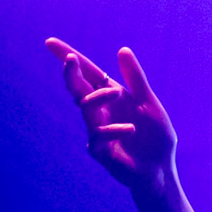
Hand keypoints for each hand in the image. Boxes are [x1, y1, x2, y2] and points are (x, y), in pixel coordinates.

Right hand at [44, 39, 204, 211]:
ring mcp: (97, 130)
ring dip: (98, 97)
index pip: (88, 73)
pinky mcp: (100, 150)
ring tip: (116, 93)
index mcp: (112, 96)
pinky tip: (131, 129)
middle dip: (71, 73)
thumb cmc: (155, 137)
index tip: (50, 42)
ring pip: (86, 108)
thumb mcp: (149, 103)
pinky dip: (114, 129)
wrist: (162, 169)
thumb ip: (136, 79)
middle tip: (70, 61)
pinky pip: (98, 135)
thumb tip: (122, 49)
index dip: (69, 57)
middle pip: (78, 88)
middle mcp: (101, 111)